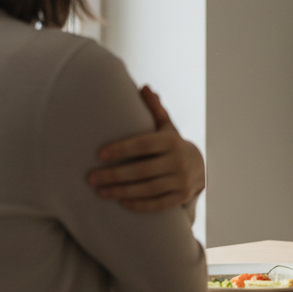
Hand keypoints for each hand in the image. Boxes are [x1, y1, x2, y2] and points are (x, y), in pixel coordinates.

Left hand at [86, 85, 205, 212]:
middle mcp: (178, 161)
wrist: (201, 167)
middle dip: (114, 175)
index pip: (143, 145)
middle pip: (142, 170)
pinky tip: (121, 204)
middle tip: (91, 178)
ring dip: (121, 192)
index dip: (121, 149)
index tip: (99, 155)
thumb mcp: (166, 127)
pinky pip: (158, 204)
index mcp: (171, 141)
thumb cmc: (173, 145)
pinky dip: (139, 205)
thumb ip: (154, 109)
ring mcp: (181, 181)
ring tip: (100, 192)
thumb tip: (144, 87)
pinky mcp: (181, 197)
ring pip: (147, 189)